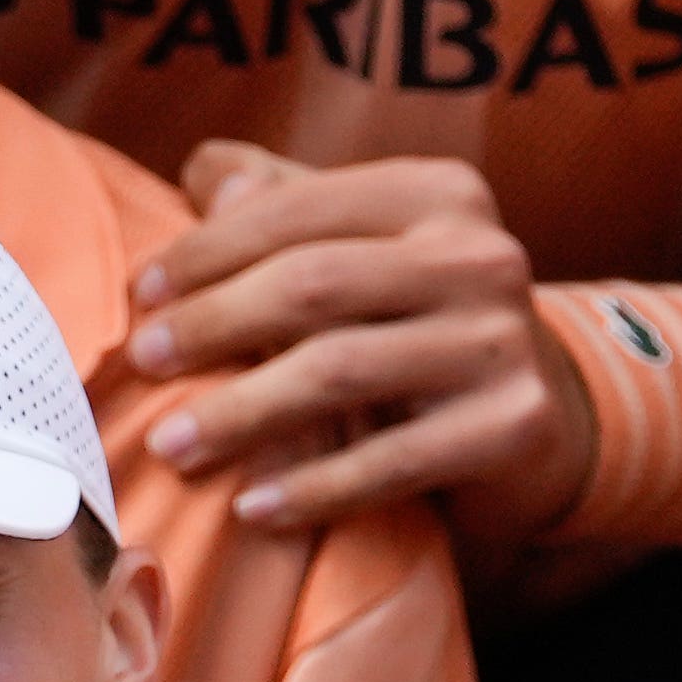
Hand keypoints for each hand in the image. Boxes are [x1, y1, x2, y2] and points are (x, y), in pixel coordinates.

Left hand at [131, 144, 591, 544]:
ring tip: (171, 446)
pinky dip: (311, 489)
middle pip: (311, 284)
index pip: (296, 211)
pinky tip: (251, 509)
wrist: (541, 428)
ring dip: (240, 413)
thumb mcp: (365, 254)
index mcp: (437, 194)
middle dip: (212, 325)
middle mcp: (480, 255)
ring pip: (340, 371)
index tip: (141, 297)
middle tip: (141, 364)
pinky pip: (389, 462)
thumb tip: (208, 172)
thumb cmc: (416, 329)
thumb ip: (289, 205)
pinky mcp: (515, 427)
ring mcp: (503, 342)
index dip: (206, 252)